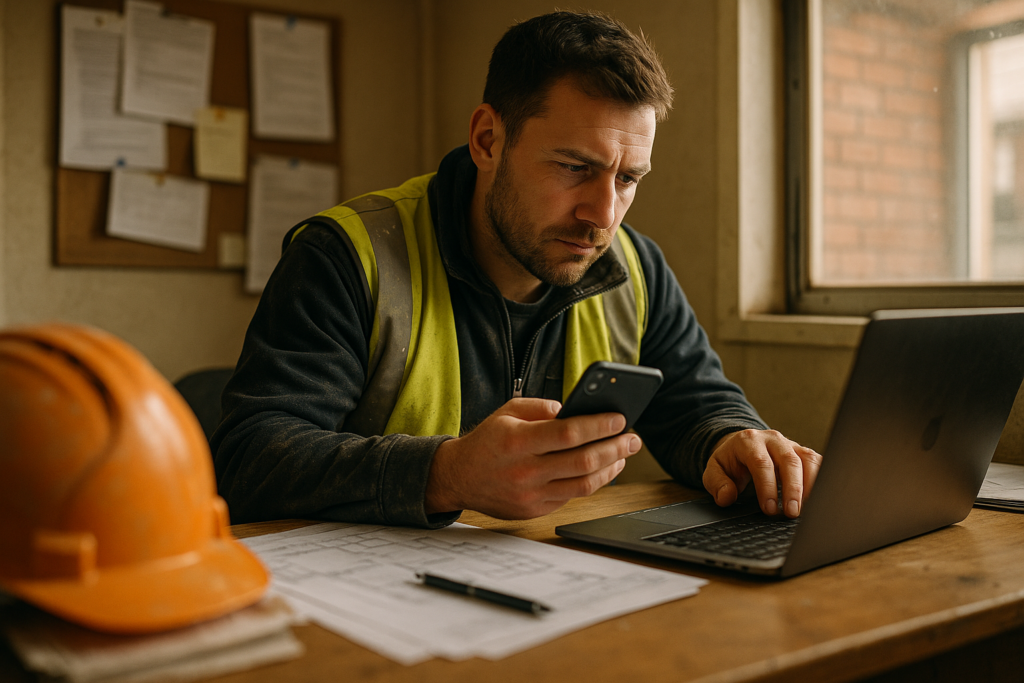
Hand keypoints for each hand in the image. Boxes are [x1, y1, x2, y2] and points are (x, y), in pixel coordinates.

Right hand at [425, 398, 642, 518]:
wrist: (458, 478)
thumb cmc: (487, 441)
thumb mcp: (506, 412)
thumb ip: (540, 406)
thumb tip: (572, 411)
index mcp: (518, 441)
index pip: (568, 433)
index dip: (599, 426)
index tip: (619, 418)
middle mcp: (526, 470)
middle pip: (583, 461)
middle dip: (615, 448)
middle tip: (633, 438)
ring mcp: (531, 495)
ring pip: (584, 484)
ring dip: (611, 468)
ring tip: (624, 454)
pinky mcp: (535, 510)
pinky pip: (572, 496)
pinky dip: (593, 482)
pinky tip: (604, 469)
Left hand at [702, 429, 821, 517]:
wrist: (742, 445)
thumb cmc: (731, 461)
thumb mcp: (714, 470)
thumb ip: (717, 484)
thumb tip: (726, 497)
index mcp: (748, 441)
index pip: (761, 463)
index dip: (767, 487)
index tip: (769, 509)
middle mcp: (772, 440)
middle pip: (788, 460)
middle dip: (792, 489)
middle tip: (792, 513)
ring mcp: (790, 444)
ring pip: (808, 460)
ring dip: (811, 485)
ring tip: (808, 510)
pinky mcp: (803, 452)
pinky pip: (818, 462)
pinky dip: (821, 480)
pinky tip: (819, 499)